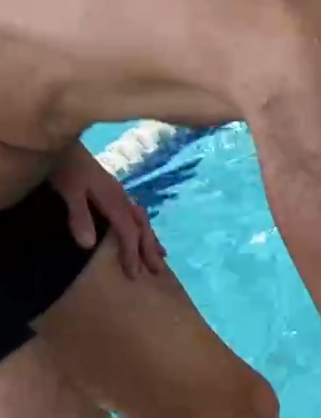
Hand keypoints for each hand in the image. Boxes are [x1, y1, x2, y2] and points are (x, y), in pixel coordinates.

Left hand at [48, 144, 166, 277]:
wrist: (63, 143)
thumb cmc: (65, 167)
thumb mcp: (68, 190)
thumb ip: (79, 216)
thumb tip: (89, 245)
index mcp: (113, 199)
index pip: (128, 231)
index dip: (131, 253)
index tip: (134, 274)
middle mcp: (122, 197)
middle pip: (141, 226)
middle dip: (149, 249)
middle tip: (158, 271)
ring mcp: (119, 193)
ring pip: (141, 219)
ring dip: (150, 238)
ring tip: (160, 255)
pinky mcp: (113, 190)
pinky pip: (135, 212)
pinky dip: (142, 226)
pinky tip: (142, 229)